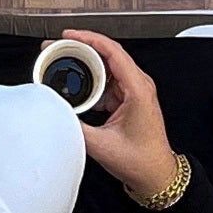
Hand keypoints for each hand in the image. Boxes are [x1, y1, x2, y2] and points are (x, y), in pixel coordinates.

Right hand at [71, 31, 180, 200]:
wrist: (156, 176)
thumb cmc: (141, 161)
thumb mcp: (101, 145)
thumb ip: (75, 127)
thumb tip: (55, 111)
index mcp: (138, 89)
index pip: (113, 52)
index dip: (89, 39)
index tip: (68, 36)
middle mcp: (139, 85)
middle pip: (107, 55)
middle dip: (80, 49)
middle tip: (57, 49)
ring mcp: (134, 91)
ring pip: (106, 68)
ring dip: (84, 65)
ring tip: (62, 64)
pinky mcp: (129, 99)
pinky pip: (107, 82)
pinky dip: (90, 82)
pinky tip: (76, 88)